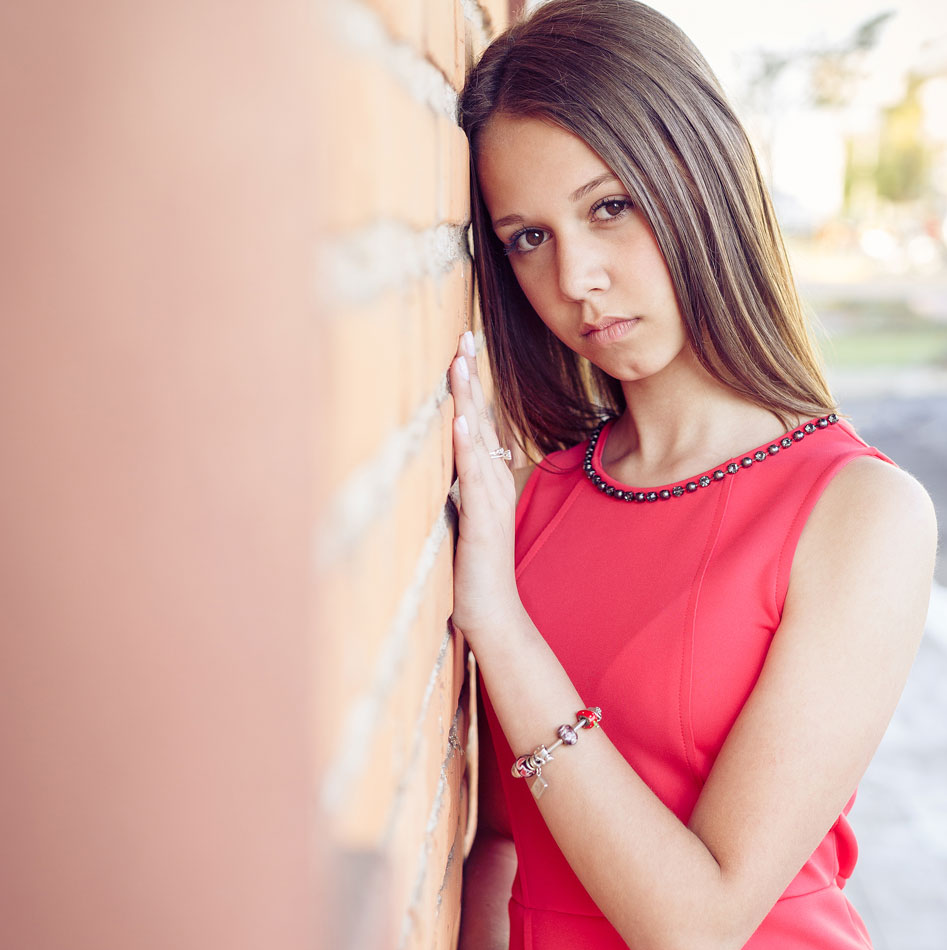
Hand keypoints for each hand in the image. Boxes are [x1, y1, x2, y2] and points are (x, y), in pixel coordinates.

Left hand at [449, 331, 520, 643]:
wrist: (493, 613)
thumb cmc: (474, 570)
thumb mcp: (465, 520)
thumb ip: (461, 491)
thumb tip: (449, 466)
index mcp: (488, 479)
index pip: (479, 423)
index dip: (471, 386)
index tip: (462, 348)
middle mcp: (493, 481)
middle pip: (481, 418)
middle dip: (471, 376)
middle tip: (464, 335)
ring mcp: (491, 498)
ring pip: (479, 438)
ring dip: (469, 398)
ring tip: (460, 362)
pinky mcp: (483, 519)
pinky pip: (475, 475)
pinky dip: (467, 445)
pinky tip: (460, 420)